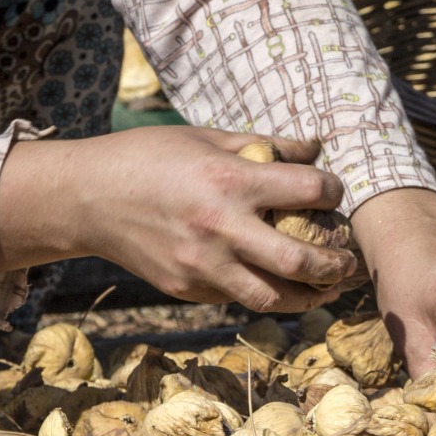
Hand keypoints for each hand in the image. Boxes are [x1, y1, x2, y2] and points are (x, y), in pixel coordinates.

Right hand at [0, 126, 357, 312]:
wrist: (87, 197)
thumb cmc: (149, 157)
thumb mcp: (207, 137)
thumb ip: (264, 145)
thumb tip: (315, 149)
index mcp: (230, 180)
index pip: (309, 191)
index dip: (333, 191)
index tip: (333, 193)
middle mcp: (220, 227)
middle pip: (301, 261)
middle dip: (336, 264)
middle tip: (349, 260)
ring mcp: (202, 265)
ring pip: (274, 297)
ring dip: (309, 296)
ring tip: (325, 287)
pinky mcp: (187, 288)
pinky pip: (238, 298)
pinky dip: (263, 293)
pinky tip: (277, 284)